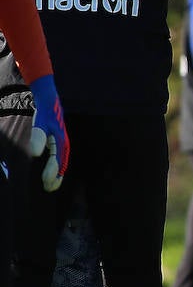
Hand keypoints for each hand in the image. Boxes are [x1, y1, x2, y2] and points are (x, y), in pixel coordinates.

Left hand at [27, 74, 67, 191]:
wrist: (49, 98)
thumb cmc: (45, 110)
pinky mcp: (56, 140)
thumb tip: (35, 153)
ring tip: (52, 184)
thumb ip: (38, 136)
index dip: (53, 171)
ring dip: (58, 172)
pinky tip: (51, 171)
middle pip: (62, 162)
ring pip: (62, 160)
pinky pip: (59, 156)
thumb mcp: (40, 121)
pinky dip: (57, 165)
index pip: (58, 159)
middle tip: (49, 188)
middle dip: (57, 175)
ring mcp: (61, 141)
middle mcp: (63, 141)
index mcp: (61, 139)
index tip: (46, 182)